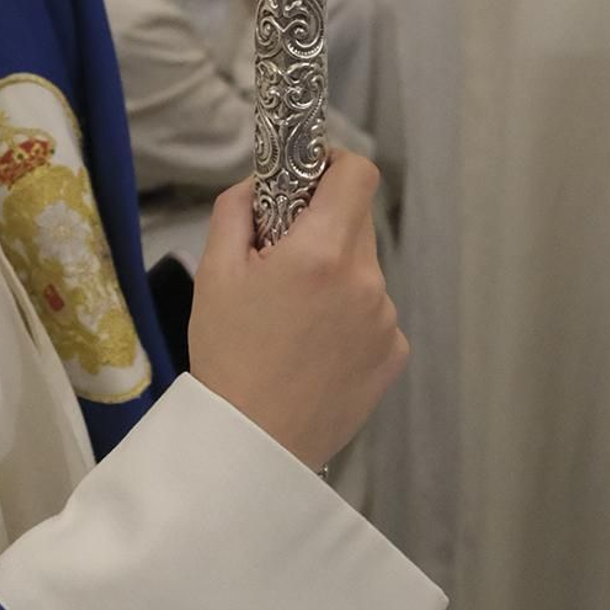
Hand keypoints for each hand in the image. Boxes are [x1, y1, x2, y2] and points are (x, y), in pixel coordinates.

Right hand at [189, 153, 408, 471]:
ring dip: (337, 277)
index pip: (358, 173)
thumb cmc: (228, 355)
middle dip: (323, 227)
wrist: (253, 445)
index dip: (333, 164)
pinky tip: (315, 350)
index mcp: (323, 251)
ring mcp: (387, 320)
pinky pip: (374, 315)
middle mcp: (367, 280)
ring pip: (364, 271)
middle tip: (283, 259)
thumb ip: (237, 209)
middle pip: (357, 222)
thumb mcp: (215, 271)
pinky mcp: (395, 355)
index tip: (308, 179)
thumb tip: (260, 182)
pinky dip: (350, 319)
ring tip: (295, 319)